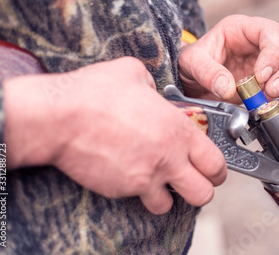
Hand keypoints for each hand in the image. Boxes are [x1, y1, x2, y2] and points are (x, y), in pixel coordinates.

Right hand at [3, 57, 226, 213]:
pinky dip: (142, 196)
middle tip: (193, 180)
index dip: (218, 168)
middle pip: (205, 192)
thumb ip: (153, 86)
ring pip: (173, 205)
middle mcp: (169, 156)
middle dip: (202, 188)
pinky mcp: (124, 189)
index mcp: (178, 129)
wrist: (60, 117)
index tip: (213, 168)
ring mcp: (147, 176)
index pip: (216, 161)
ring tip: (161, 183)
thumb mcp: (133, 72)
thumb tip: (152, 92)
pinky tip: (133, 178)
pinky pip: (141, 201)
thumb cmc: (94, 92)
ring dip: (170, 196)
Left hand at [179, 15, 278, 117]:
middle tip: (271, 90)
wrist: (191, 81)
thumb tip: (227, 88)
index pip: (270, 30)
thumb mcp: (191, 63)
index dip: (273, 52)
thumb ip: (206, 72)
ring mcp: (269, 62)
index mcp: (242, 28)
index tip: (261, 76)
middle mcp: (260, 42)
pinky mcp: (271, 82)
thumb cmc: (192, 64)